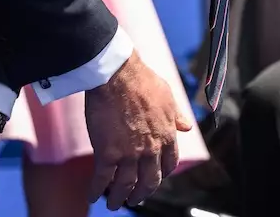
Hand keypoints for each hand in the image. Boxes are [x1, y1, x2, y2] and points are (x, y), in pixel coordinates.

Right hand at [85, 51, 191, 209]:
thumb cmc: (143, 82)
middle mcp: (151, 148)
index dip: (162, 175)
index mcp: (167, 135)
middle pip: (149, 181)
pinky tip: (92, 196)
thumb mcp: (169, 97)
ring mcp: (129, 153)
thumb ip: (177, 116)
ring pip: (126, 185)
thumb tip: (187, 127)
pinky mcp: (107, 152)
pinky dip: (97, 190)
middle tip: (136, 200)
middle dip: (142, 194)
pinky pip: (102, 179)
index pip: (169, 164)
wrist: (118, 76)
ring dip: (119, 198)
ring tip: (113, 204)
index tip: (156, 179)